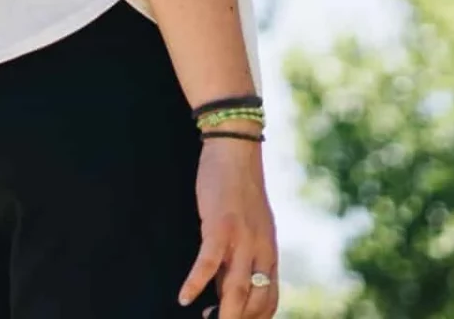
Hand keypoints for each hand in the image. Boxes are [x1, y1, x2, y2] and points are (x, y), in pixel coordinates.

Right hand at [178, 136, 277, 318]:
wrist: (236, 151)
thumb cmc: (239, 190)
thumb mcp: (250, 228)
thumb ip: (242, 257)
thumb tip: (227, 287)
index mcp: (269, 253)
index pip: (269, 300)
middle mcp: (261, 250)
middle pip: (255, 301)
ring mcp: (242, 239)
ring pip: (236, 288)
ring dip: (224, 315)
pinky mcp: (220, 225)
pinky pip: (208, 262)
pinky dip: (195, 283)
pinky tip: (183, 298)